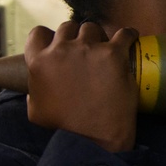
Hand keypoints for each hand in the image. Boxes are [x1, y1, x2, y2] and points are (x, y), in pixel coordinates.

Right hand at [25, 22, 139, 151]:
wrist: (94, 137)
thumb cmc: (65, 127)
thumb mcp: (36, 110)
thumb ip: (34, 90)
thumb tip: (37, 85)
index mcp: (39, 62)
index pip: (39, 33)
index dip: (51, 37)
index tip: (61, 44)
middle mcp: (62, 51)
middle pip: (69, 27)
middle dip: (77, 37)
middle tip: (88, 50)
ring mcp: (88, 50)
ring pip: (93, 28)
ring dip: (100, 36)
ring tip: (107, 48)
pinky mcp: (114, 54)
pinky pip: (125, 33)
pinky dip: (129, 35)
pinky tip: (130, 38)